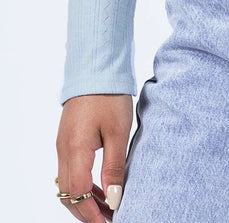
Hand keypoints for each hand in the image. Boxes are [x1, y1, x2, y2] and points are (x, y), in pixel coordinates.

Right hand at [56, 93, 132, 220]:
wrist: (95, 68)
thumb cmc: (109, 96)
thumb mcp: (118, 131)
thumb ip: (115, 166)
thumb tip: (114, 198)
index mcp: (75, 149)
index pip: (80, 194)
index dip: (93, 213)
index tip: (110, 222)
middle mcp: (63, 151)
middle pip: (69, 195)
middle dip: (87, 212)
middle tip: (109, 220)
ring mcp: (62, 146)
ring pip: (68, 186)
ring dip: (84, 201)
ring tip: (107, 209)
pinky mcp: (66, 140)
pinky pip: (70, 172)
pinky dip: (82, 186)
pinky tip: (99, 189)